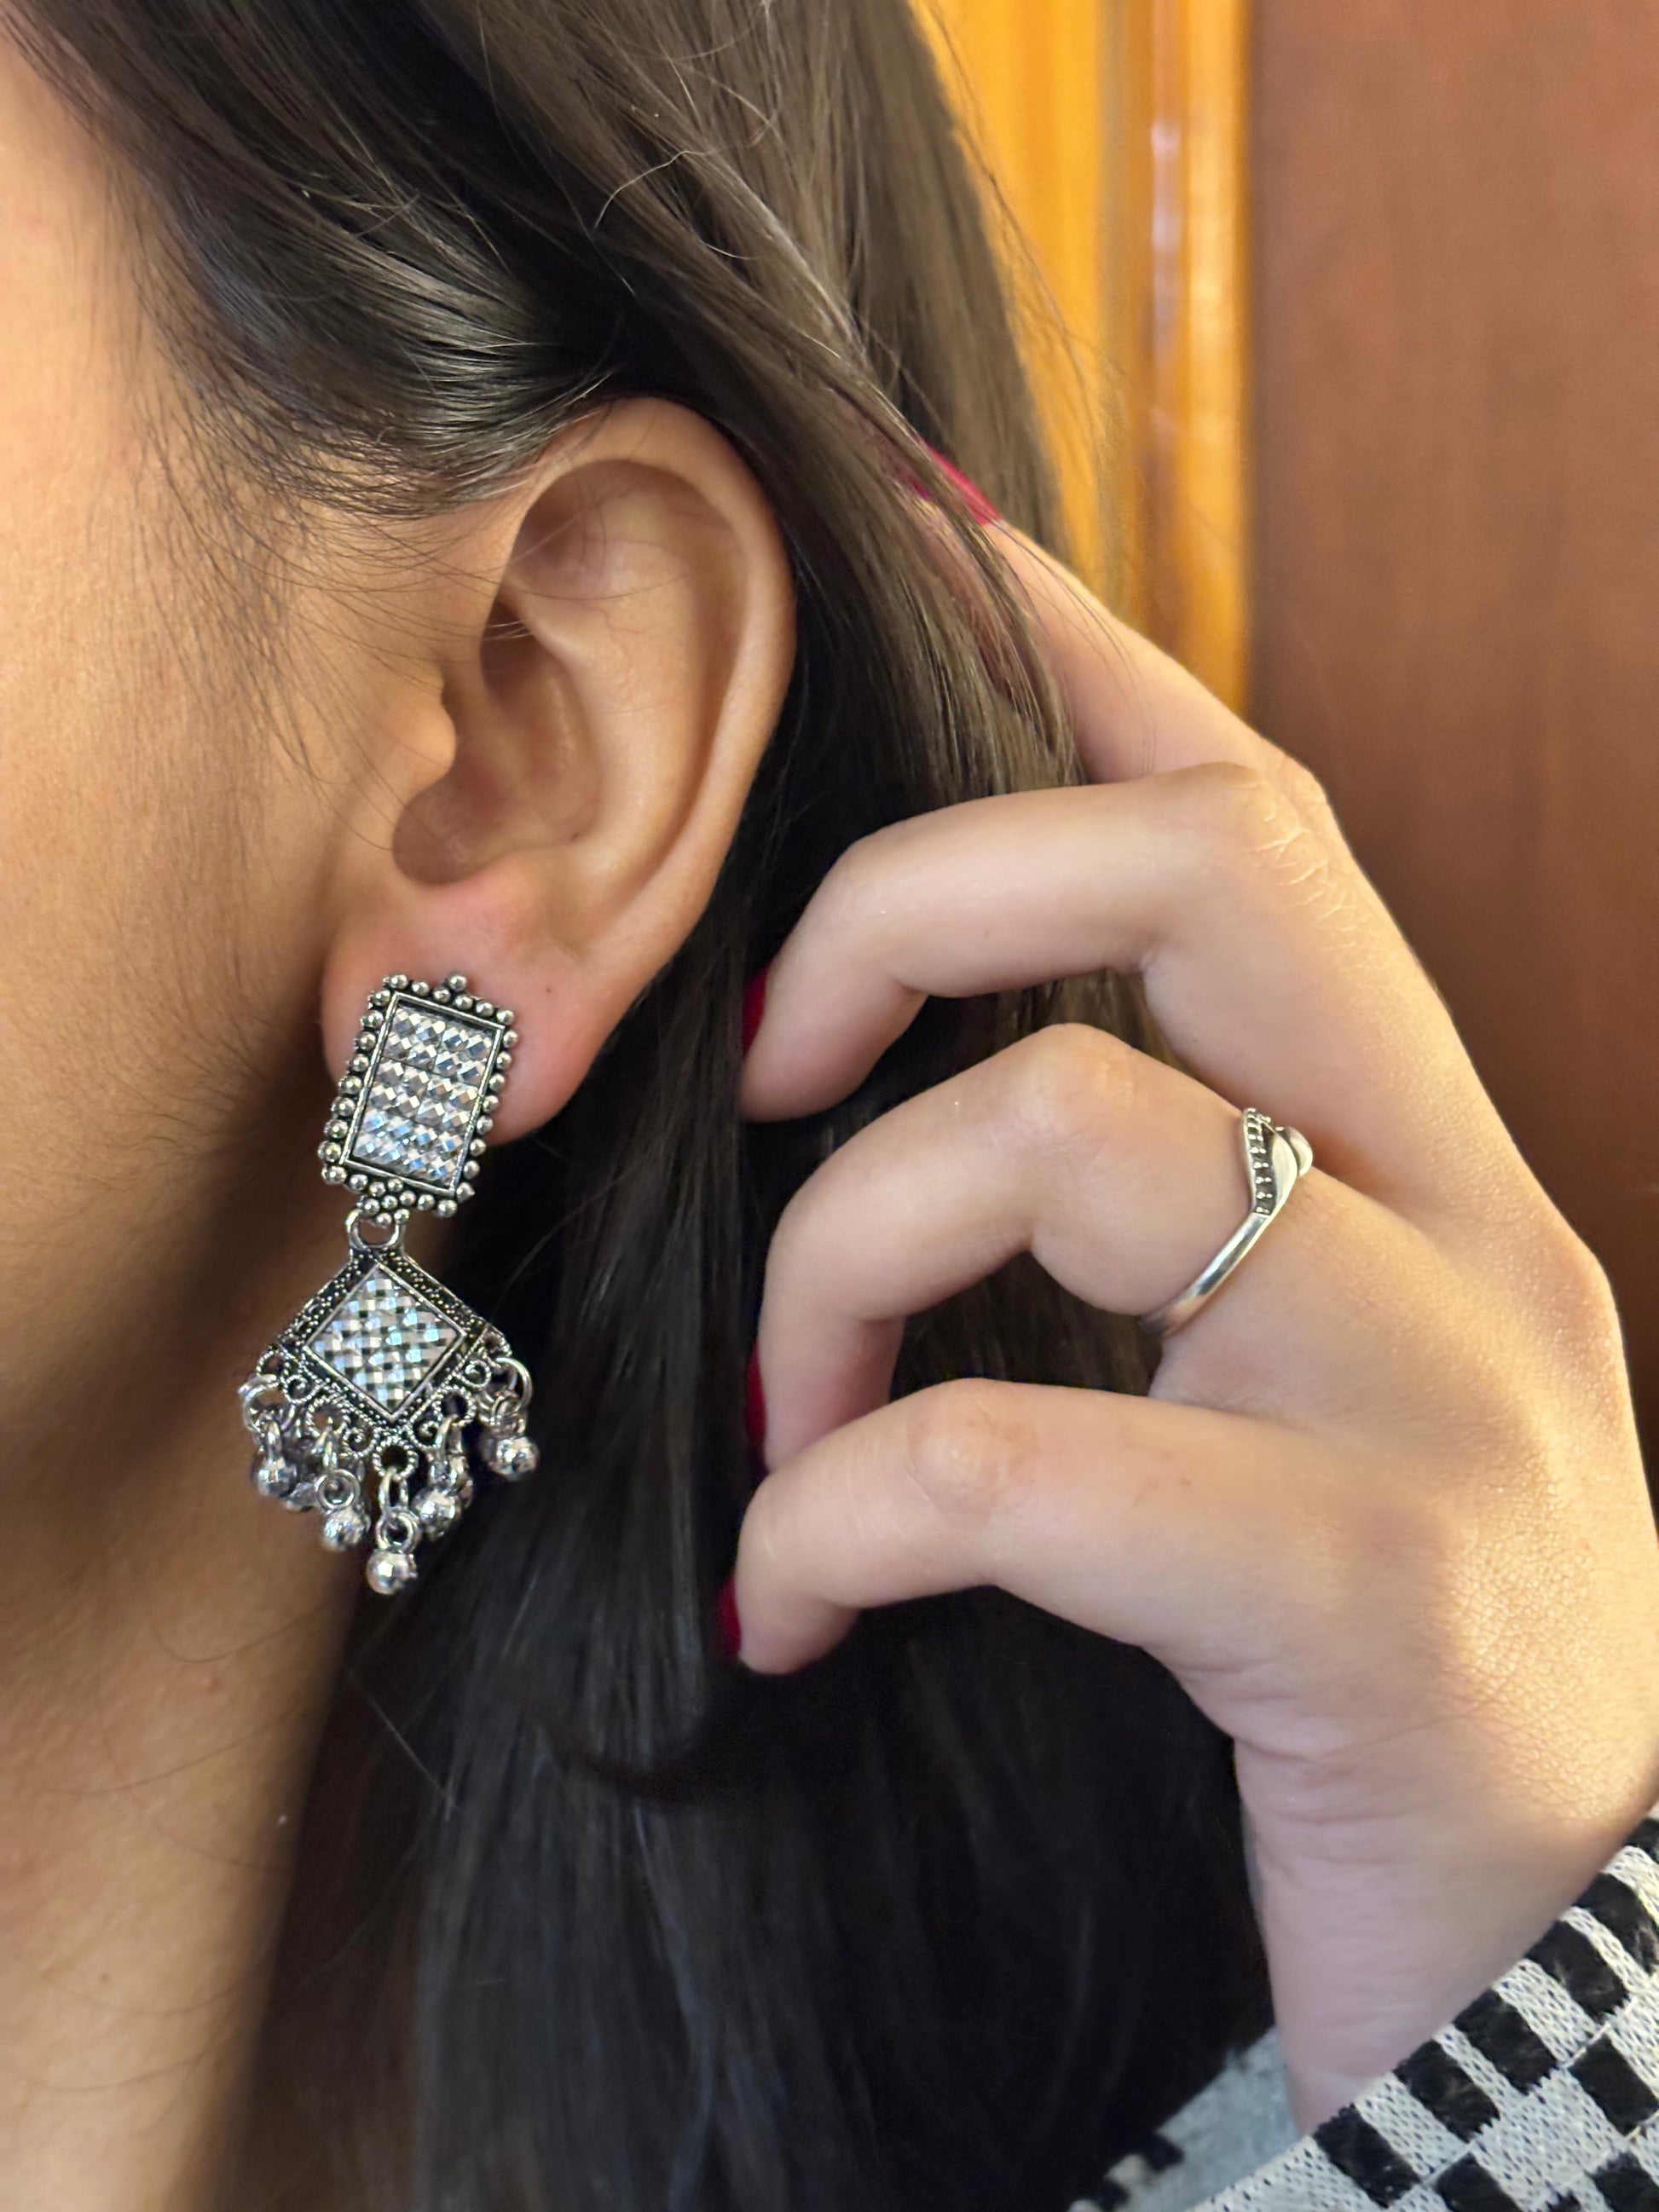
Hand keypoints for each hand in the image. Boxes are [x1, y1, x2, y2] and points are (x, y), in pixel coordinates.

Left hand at [732, 523, 1658, 2130]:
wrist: (1567, 1972)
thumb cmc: (1362, 1648)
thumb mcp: (1281, 1388)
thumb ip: (1149, 1216)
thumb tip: (915, 1078)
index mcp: (1423, 1159)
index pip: (1257, 814)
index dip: (1077, 653)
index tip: (911, 535)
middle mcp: (1464, 1229)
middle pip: (1206, 872)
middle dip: (916, 901)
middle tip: (771, 1062)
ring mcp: (1443, 1400)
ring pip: (1074, 1138)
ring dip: (843, 1256)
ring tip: (780, 1422)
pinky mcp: (1382, 1602)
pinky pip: (1030, 1466)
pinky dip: (850, 1513)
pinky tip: (795, 1605)